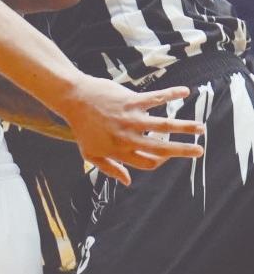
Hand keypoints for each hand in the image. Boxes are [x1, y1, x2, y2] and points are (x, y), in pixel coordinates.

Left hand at [55, 80, 203, 183]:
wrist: (72, 98)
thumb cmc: (82, 126)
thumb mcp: (90, 153)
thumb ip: (109, 169)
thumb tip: (128, 182)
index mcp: (119, 151)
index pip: (148, 163)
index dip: (161, 162)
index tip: (169, 156)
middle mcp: (127, 137)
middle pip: (161, 148)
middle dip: (183, 150)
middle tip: (199, 150)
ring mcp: (130, 118)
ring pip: (164, 125)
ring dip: (185, 126)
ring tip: (201, 127)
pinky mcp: (131, 100)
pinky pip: (156, 98)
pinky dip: (171, 94)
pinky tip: (185, 92)